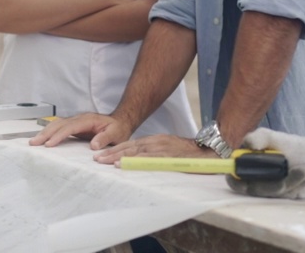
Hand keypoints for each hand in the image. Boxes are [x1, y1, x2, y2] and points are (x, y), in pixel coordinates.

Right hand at [30, 113, 133, 150]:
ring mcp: (75, 121)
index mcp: (88, 120)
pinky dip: (49, 133)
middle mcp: (79, 118)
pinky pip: (58, 128)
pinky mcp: (73, 126)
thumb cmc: (118, 128)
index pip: (70, 127)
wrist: (120, 122)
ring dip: (44, 132)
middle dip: (45, 133)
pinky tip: (42, 139)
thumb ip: (105, 138)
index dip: (59, 135)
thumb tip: (93, 145)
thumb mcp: (116, 133)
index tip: (49, 143)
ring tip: (33, 142)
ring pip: (56, 125)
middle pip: (58, 124)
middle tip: (34, 143)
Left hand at [95, 134, 213, 164]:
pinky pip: (146, 159)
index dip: (115, 149)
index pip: (131, 145)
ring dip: (117, 156)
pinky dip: (132, 161)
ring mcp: (161, 148)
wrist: (209, 152)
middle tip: (95, 159)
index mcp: (155, 141)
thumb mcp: (169, 150)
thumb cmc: (189, 154)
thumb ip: (155, 154)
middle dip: (111, 152)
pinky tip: (122, 164)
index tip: (102, 154)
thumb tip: (140, 163)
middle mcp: (155, 142)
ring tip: (103, 161)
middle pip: (129, 147)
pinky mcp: (167, 156)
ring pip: (134, 151)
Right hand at [225, 128, 304, 199]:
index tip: (238, 177)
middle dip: (271, 184)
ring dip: (290, 181)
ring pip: (274, 192)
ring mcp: (272, 191)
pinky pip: (287, 195)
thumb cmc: (288, 144)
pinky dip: (298, 184)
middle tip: (285, 177)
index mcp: (248, 168)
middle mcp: (258, 182)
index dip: (234, 181)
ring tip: (303, 171)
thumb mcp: (269, 136)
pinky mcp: (285, 197)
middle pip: (255, 190)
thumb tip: (249, 146)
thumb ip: (256, 138)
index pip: (235, 180)